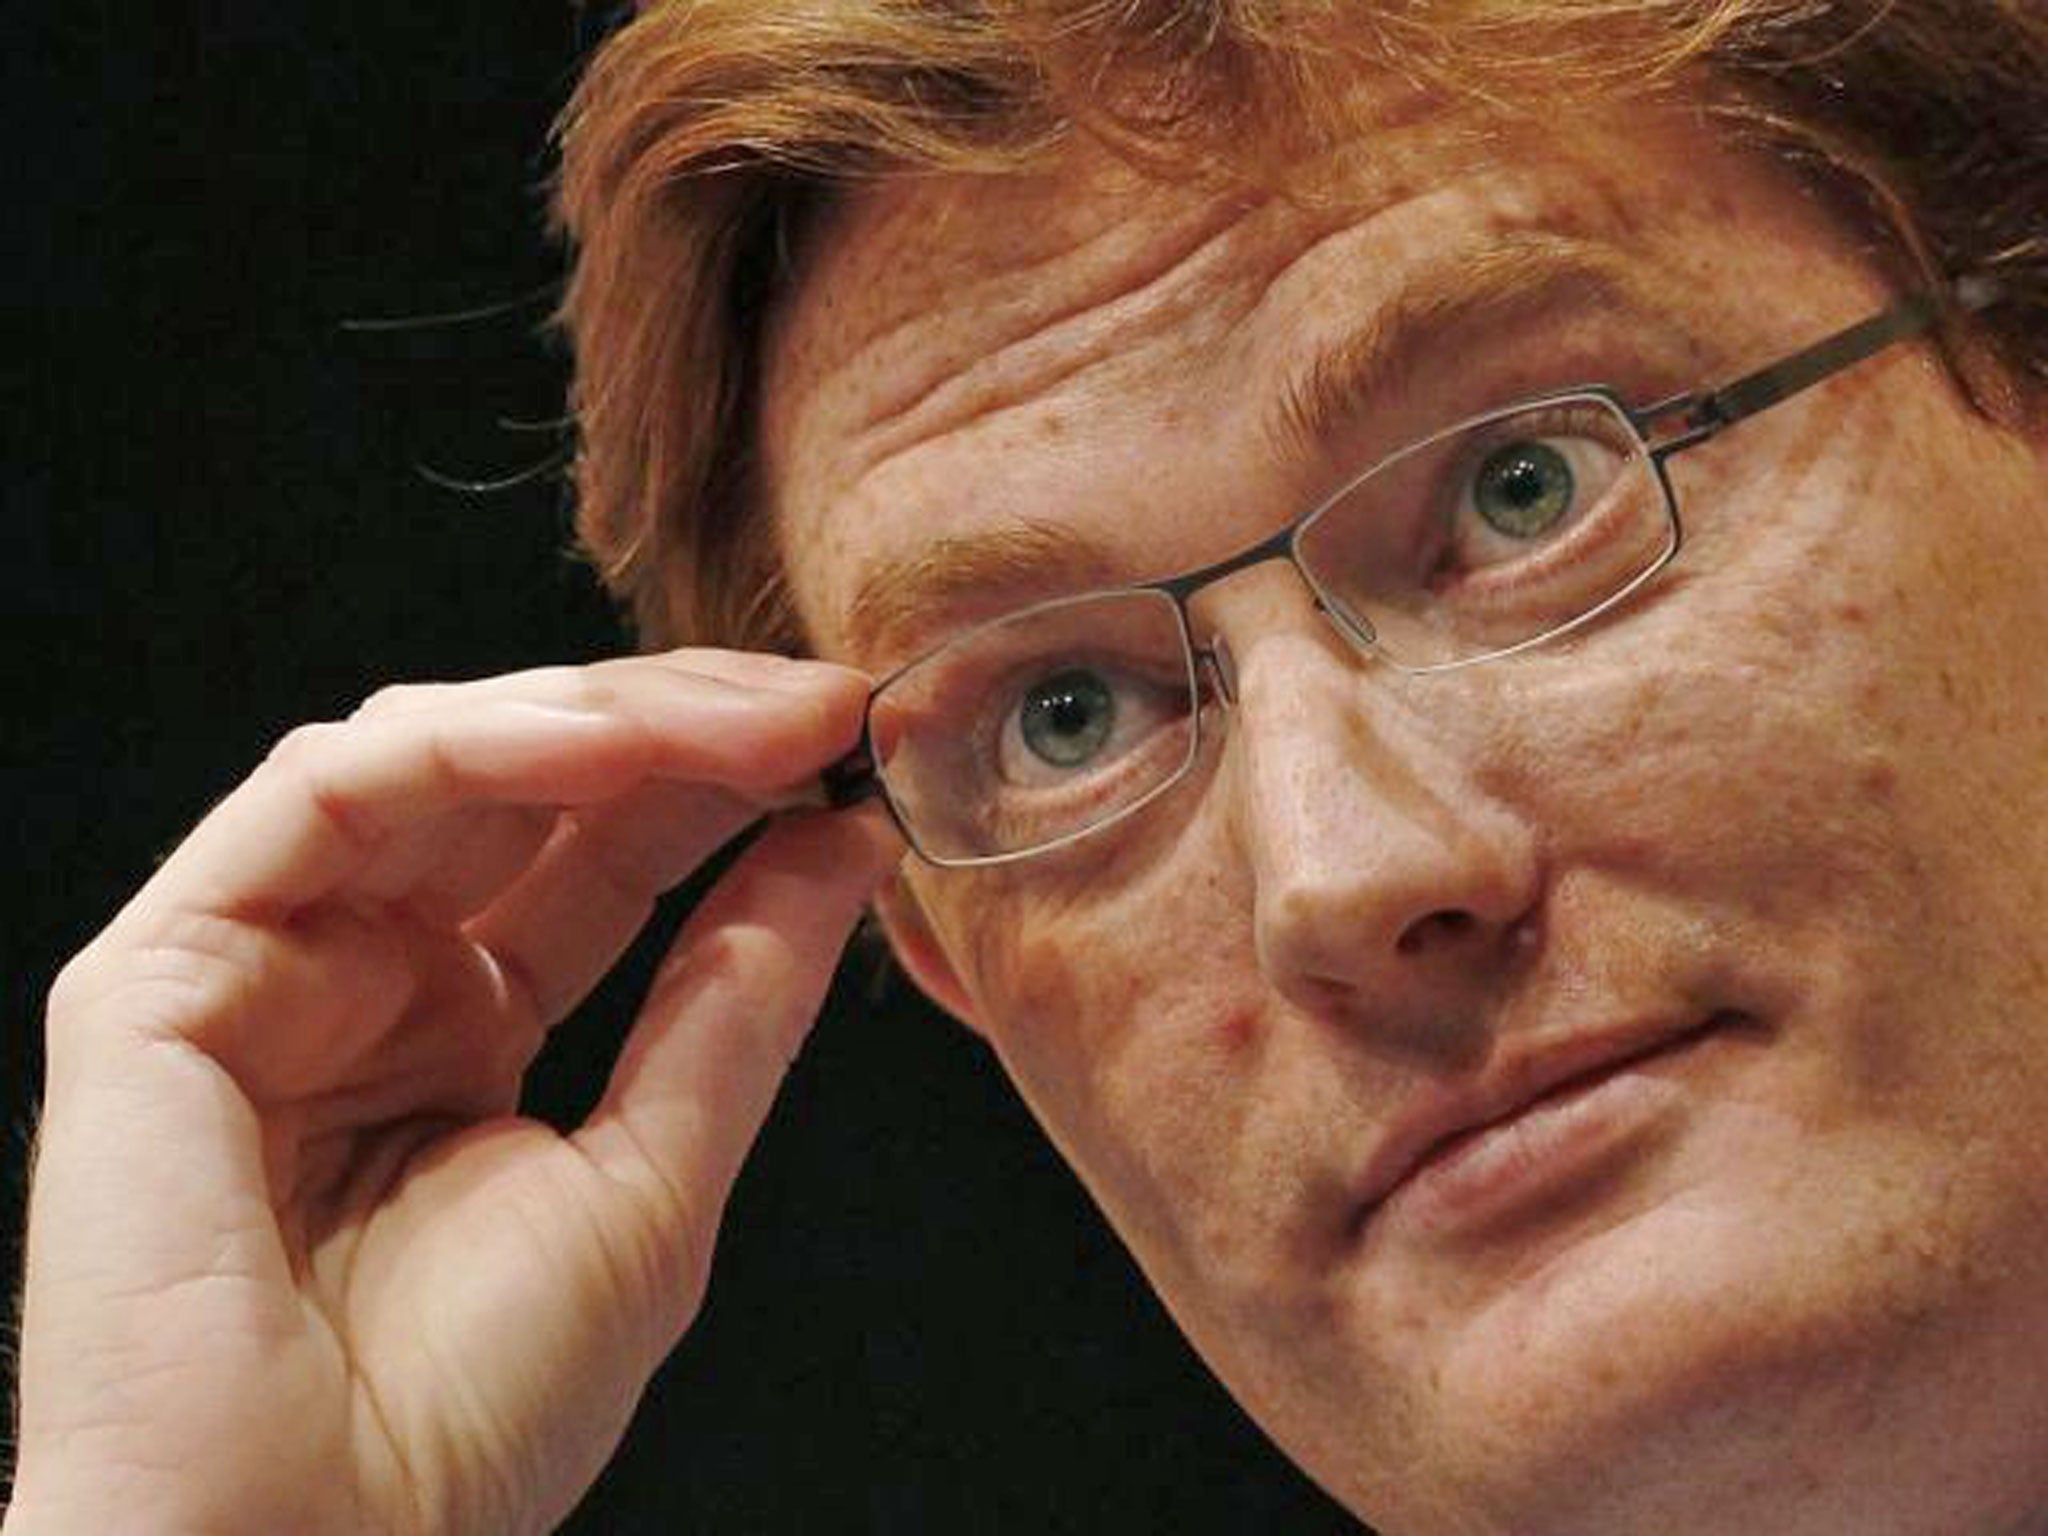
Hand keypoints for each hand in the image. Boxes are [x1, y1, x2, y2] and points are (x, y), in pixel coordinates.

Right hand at [8, 651, 898, 1535]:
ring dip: (594, 719)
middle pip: (524, 788)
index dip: (719, 786)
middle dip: (677, 729)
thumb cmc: (470, 1420)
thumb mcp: (658, 1182)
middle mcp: (364, 981)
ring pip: (425, 761)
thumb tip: (839, 847)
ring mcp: (265, 970)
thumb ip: (736, 1002)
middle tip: (815, 703)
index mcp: (464, 1032)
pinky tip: (600, 747)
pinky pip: (317, 802)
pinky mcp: (161, 977)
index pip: (599, 855)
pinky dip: (463, 749)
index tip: (847, 742)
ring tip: (740, 719)